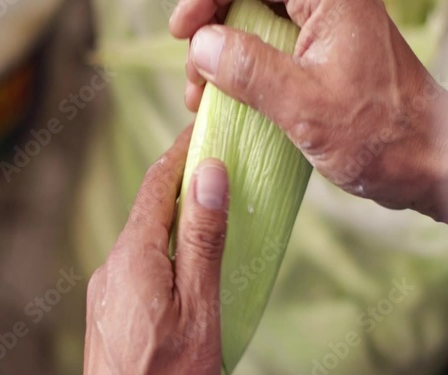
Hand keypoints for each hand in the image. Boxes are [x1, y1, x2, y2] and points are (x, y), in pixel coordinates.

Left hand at [84, 127, 229, 374]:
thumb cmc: (172, 373)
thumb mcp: (200, 306)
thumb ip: (203, 240)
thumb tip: (208, 174)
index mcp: (134, 257)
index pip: (156, 186)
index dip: (179, 153)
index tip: (201, 130)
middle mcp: (112, 264)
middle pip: (149, 208)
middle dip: (180, 182)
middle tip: (216, 166)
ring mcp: (108, 286)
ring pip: (144, 236)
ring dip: (174, 217)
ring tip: (209, 209)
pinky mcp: (110, 305)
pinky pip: (139, 260)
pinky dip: (164, 246)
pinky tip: (185, 258)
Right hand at [170, 0, 447, 221]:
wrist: (421, 160)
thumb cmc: (380, 135)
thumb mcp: (306, 106)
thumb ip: (250, 70)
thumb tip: (201, 47)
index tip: (182, 29)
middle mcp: (327, 4)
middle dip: (211, 29)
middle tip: (193, 73)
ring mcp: (323, 30)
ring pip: (254, 23)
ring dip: (222, 53)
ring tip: (203, 93)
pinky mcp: (319, 56)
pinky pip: (268, 49)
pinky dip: (241, 69)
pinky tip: (228, 96)